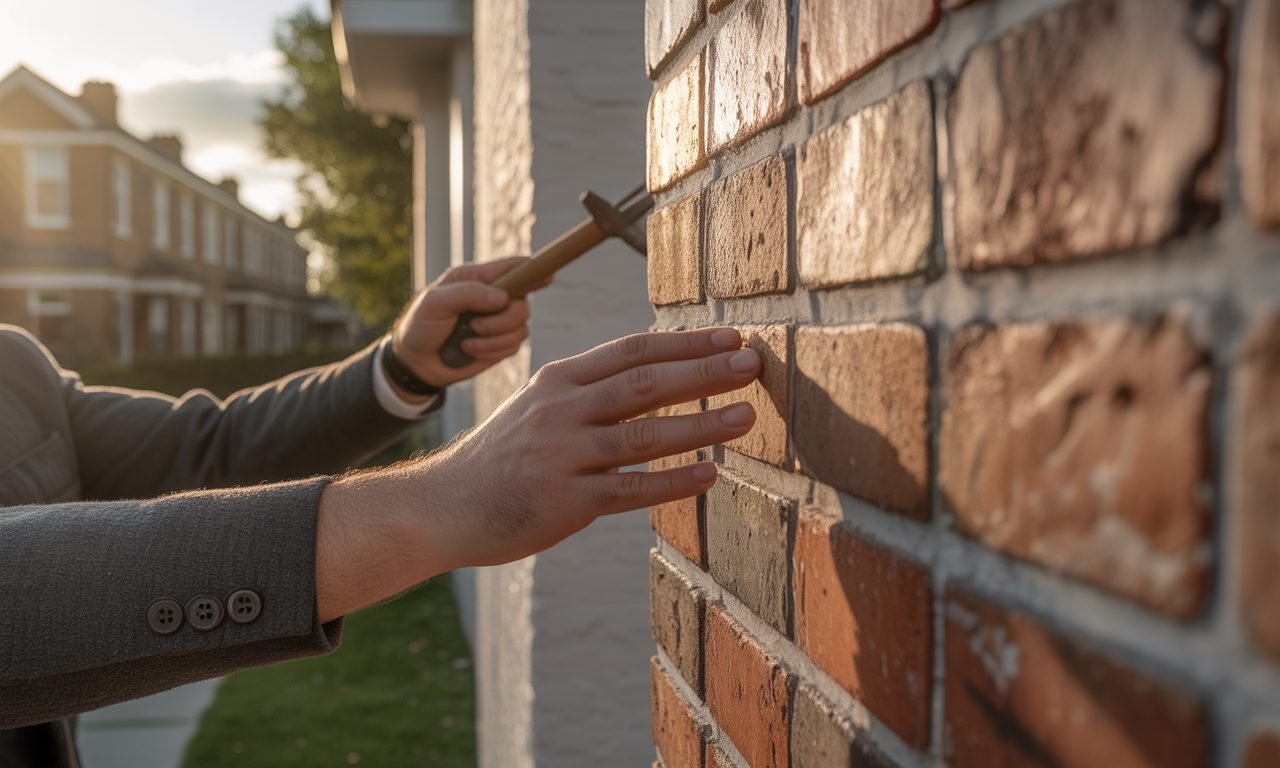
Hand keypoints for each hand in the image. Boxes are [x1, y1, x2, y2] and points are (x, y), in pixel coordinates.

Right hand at [315, 327, 761, 619]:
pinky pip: (629, 489)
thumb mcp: (538, 407)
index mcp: (559, 381)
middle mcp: (561, 410)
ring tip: (746, 417)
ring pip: (643, 434)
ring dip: (700, 424)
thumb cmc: (502, 458)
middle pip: (644, 383)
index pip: (631, 350)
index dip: (684, 343)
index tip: (729, 338)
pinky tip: (710, 474)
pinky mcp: (564, 501)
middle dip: (703, 372)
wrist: (444, 506)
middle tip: (753, 364)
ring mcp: (562, 455)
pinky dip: (672, 481)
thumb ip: (589, 391)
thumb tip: (656, 375)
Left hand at [389, 256, 541, 396]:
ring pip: (521, 328)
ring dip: (494, 338)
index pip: (514, 268)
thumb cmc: (420, 325)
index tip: (547, 276)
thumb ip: (468, 294)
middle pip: (523, 304)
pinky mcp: (500, 344)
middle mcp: (493, 298)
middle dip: (503, 319)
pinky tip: (470, 350)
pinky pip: (513, 346)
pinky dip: (492, 351)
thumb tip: (503, 298)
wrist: (415, 362)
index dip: (533, 270)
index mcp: (478, 278)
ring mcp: (499, 322)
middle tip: (475, 326)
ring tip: (467, 341)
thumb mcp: (435, 302)